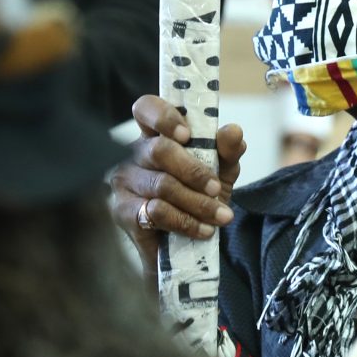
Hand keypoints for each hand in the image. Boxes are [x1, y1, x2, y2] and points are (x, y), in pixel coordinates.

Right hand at [108, 95, 244, 273]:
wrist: (186, 248)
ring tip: (220, 216)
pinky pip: (156, 212)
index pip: (146, 108)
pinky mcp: (123, 211)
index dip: (164, 116)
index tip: (188, 135)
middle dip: (193, 171)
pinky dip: (185, 222)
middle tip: (215, 188)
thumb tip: (233, 131)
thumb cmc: (198, 199)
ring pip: (162, 185)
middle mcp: (133, 154)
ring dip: (197, 203)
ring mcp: (124, 183)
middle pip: (158, 150)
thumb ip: (227, 151)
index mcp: (154, 135)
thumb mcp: (220, 173)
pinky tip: (202, 230)